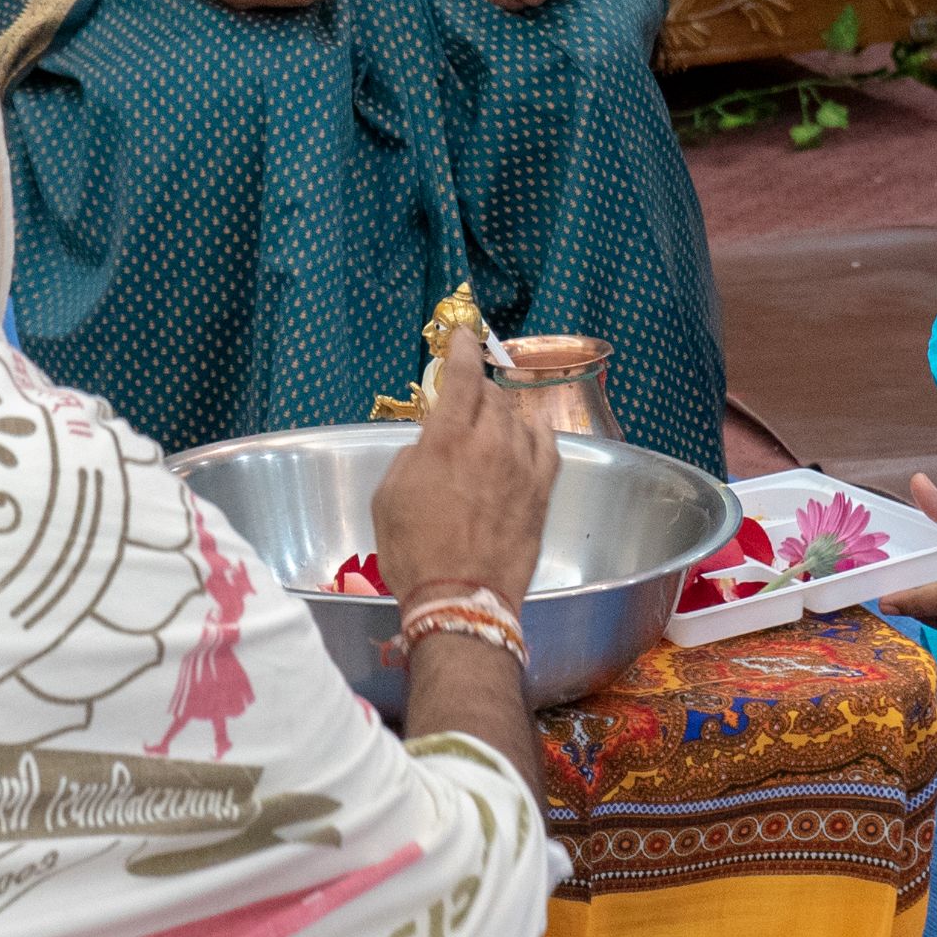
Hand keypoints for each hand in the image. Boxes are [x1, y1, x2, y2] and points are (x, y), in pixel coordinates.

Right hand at [371, 329, 559, 614]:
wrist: (460, 600)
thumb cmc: (413, 552)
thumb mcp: (388, 496)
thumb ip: (413, 455)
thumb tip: (432, 443)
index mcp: (446, 440)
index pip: (462, 377)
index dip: (462, 349)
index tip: (464, 336)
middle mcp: (489, 443)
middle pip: (492, 395)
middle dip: (478, 390)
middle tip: (466, 399)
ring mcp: (522, 466)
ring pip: (517, 417)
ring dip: (502, 413)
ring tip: (490, 424)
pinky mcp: (542, 490)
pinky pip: (547, 444)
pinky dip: (535, 431)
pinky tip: (527, 433)